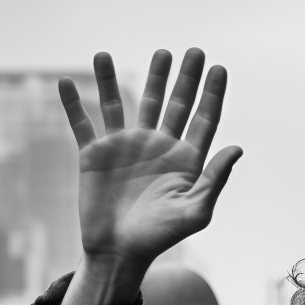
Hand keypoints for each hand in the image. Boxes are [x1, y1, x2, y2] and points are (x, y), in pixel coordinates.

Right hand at [60, 48, 242, 304]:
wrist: (119, 253)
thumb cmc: (161, 237)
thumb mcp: (195, 212)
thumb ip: (214, 179)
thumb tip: (237, 147)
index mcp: (184, 159)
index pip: (202, 119)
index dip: (211, 94)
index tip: (219, 67)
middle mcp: (156, 147)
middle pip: (171, 103)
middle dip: (181, 77)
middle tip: (191, 51)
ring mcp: (124, 148)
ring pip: (125, 104)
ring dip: (126, 78)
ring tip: (136, 54)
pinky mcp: (94, 155)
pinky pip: (82, 123)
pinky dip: (73, 103)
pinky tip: (67, 81)